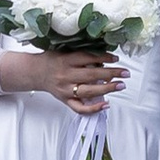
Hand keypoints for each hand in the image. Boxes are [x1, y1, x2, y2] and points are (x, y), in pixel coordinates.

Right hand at [0, 47, 121, 116]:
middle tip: (125, 73)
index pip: (88, 58)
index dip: (104, 58)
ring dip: (107, 89)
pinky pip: (80, 108)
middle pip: (92, 75)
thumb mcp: (64, 51)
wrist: (34, 72)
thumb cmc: (52, 60)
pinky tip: (106, 104)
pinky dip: (94, 108)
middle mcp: (66, 75)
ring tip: (121, 85)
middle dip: (111, 74)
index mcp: (66, 60)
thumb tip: (103, 60)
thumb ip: (82, 55)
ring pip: (89, 91)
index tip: (116, 59)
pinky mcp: (65, 100)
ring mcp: (66, 89)